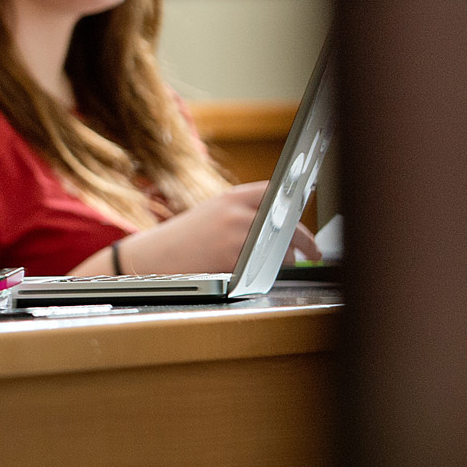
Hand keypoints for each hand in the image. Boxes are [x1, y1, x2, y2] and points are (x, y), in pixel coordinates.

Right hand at [115, 183, 322, 275]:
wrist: (152, 257)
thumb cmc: (183, 239)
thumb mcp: (211, 213)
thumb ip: (242, 211)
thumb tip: (281, 220)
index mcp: (231, 197)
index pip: (276, 193)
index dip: (295, 204)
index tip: (306, 214)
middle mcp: (236, 213)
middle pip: (287, 224)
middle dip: (304, 239)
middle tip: (314, 251)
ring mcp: (236, 236)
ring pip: (281, 249)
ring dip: (289, 259)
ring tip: (289, 264)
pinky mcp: (234, 260)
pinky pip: (265, 268)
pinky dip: (271, 272)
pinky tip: (266, 273)